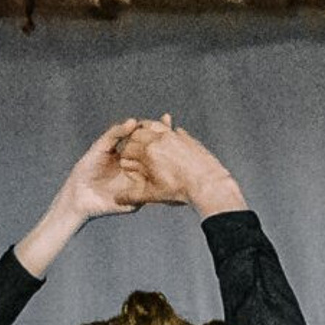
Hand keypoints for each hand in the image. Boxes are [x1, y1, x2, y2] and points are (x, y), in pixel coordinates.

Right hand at [14, 119, 156, 278]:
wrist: (82, 204)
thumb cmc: (105, 205)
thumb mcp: (132, 204)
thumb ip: (146, 198)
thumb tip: (165, 195)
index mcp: (134, 166)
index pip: (151, 150)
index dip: (163, 142)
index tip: (176, 135)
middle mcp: (125, 155)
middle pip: (143, 137)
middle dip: (155, 128)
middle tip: (167, 121)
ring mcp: (113, 150)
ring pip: (129, 133)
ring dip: (140, 126)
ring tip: (149, 121)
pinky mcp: (100, 147)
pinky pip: (112, 135)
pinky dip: (121, 129)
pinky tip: (130, 125)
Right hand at [117, 116, 246, 217]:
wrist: (207, 183)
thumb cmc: (179, 190)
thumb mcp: (152, 195)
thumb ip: (132, 196)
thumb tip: (116, 199)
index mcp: (149, 153)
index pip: (128, 148)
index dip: (124, 157)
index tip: (126, 164)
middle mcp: (160, 140)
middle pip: (138, 132)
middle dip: (132, 141)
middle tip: (131, 149)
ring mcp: (174, 136)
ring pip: (154, 125)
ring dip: (146, 131)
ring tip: (144, 139)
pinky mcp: (185, 138)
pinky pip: (171, 130)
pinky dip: (164, 132)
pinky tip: (165, 140)